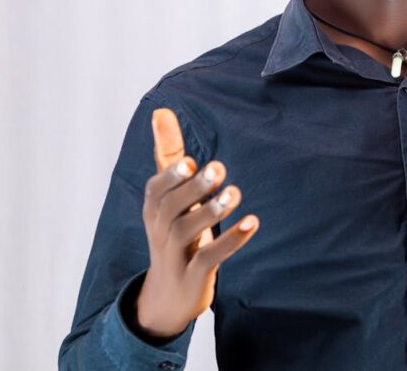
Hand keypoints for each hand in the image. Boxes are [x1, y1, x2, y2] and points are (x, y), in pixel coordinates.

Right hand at [134, 108, 259, 338]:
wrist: (169, 296)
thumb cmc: (174, 233)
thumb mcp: (170, 197)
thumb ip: (169, 155)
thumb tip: (161, 110)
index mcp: (155, 210)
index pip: (155, 191)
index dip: (170, 177)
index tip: (190, 162)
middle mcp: (161, 231)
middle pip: (170, 209)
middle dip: (192, 189)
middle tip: (219, 168)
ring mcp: (176, 256)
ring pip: (187, 232)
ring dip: (211, 212)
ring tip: (235, 193)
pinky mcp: (194, 276)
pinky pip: (210, 259)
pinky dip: (230, 241)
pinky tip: (252, 222)